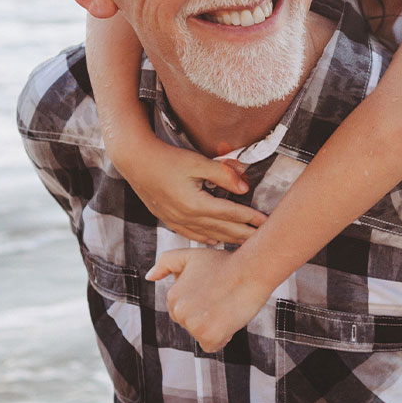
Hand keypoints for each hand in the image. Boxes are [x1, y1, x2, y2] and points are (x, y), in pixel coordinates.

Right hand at [116, 140, 267, 243]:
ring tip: (245, 243)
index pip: (230, 213)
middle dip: (244, 234)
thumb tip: (244, 187)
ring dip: (229, 239)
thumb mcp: (197, 162)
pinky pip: (192, 234)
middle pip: (222, 229)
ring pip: (209, 235)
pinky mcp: (169, 219)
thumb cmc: (167, 159)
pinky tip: (214, 241)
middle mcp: (187, 217)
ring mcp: (177, 221)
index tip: (266, 223)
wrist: (136, 162)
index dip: (250, 218)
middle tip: (263, 239)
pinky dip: (207, 239)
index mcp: (196, 204)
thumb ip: (222, 174)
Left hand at [148, 248, 276, 352]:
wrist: (250, 270)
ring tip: (226, 306)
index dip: (201, 303)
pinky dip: (222, 337)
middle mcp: (179, 312)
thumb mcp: (190, 256)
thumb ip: (166, 262)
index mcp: (173, 296)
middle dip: (206, 316)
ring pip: (202, 335)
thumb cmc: (225, 263)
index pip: (184, 311)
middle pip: (192, 325)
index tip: (213, 291)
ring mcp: (193, 325)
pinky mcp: (209, 336)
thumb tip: (149, 276)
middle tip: (221, 298)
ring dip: (215, 326)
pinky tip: (229, 319)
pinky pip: (212, 346)